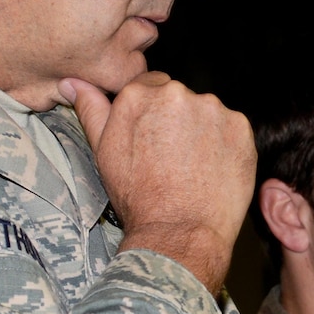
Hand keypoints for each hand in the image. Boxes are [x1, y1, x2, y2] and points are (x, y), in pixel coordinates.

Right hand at [59, 71, 254, 294]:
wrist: (179, 232)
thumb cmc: (139, 197)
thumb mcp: (104, 152)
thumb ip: (92, 110)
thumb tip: (73, 82)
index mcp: (140, 94)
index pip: (152, 85)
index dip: (154, 113)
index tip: (155, 138)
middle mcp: (177, 94)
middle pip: (180, 97)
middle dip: (178, 120)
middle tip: (173, 157)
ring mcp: (212, 109)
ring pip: (208, 112)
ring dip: (204, 130)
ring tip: (194, 166)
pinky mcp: (240, 127)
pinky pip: (232, 128)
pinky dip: (226, 144)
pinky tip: (214, 168)